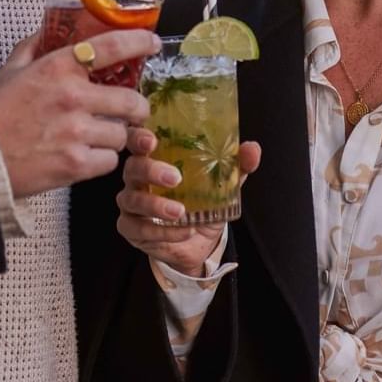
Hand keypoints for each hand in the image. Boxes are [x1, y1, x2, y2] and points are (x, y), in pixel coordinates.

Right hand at [0, 28, 158, 198]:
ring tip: (98, 137)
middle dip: (137, 108)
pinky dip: (102, 160)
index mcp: (57, 68)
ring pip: (122, 134)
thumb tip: (49, 30)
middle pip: (131, 100)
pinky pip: (109, 161)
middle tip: (132, 111)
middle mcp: (72, 97)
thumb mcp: (10, 70)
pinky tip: (86, 155)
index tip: (153, 43)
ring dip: (115, 137)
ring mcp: (76, 132)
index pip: (112, 46)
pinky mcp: (75, 164)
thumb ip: (33, 47)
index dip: (139, 42)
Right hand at [116, 127, 261, 275]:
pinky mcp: (130, 228)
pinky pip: (139, 228)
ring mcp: (131, 203)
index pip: (139, 140)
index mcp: (155, 158)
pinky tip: (183, 231)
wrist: (198, 244)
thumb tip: (252, 149)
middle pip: (132, 167)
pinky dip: (162, 231)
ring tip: (181, 212)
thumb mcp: (222, 186)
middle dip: (151, 170)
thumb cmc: (202, 205)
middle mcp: (138, 178)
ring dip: (157, 205)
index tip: (152, 139)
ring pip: (132, 199)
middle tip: (175, 177)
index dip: (139, 136)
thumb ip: (235, 167)